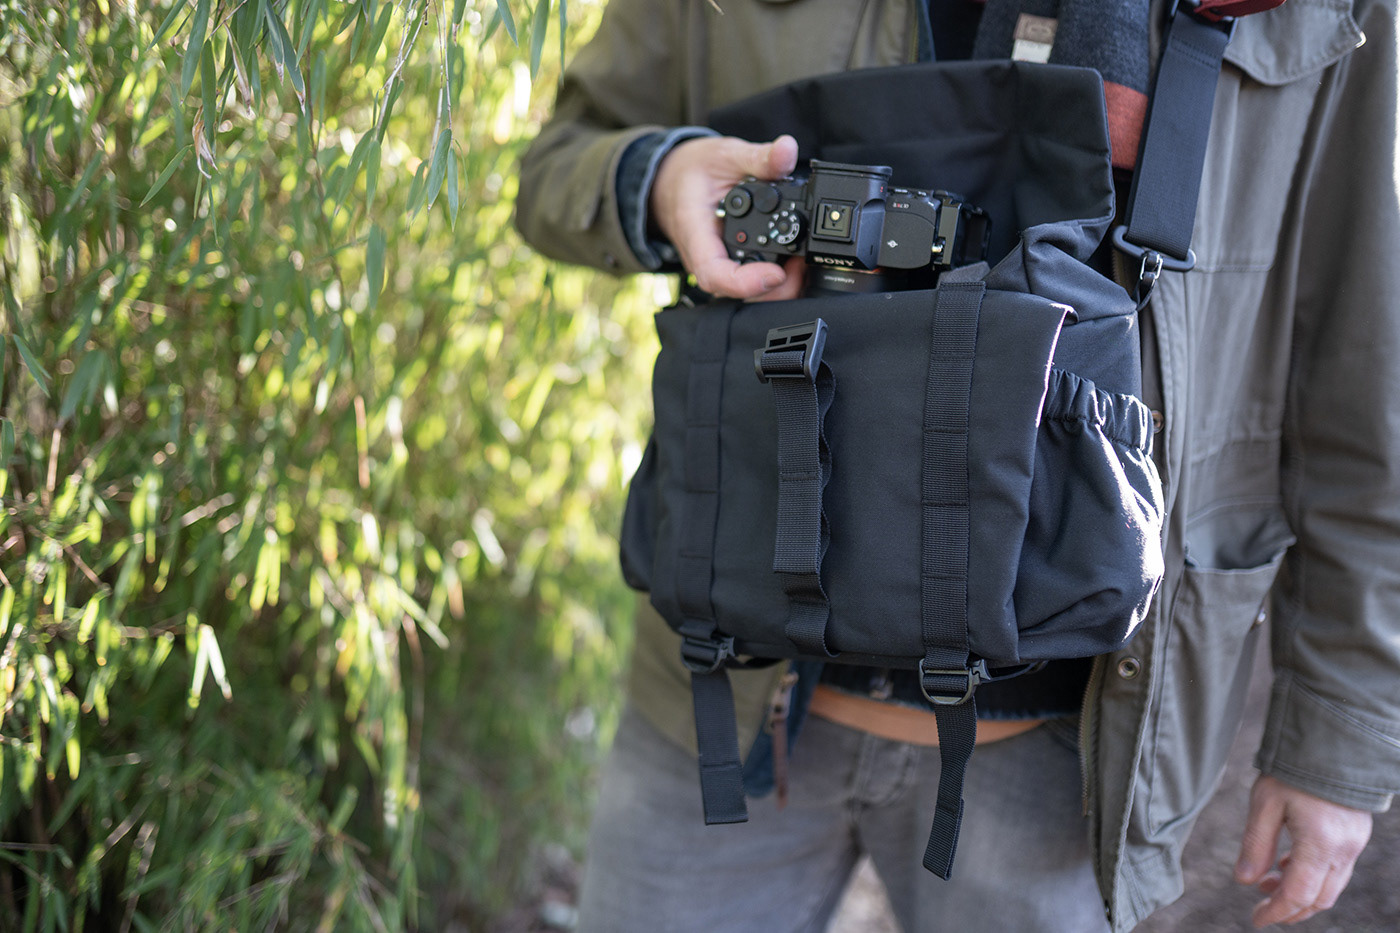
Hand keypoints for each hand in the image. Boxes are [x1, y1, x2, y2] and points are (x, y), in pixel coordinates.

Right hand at [650, 133, 804, 300]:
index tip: (776, 273)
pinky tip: (794, 260)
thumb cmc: (691, 172)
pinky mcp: (731, 265)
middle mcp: (706, 258)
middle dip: (775, 288)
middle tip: (803, 264)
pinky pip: (751, 281)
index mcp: (696, 234)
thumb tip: (787, 149)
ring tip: (802, 262)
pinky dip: (776, 277)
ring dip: (779, 285)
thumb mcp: (723, 155)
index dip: (746, 283)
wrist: (672, 181)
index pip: (714, 274)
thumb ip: (757, 156)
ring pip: (747, 292)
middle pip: (737, 292)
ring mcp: (719, 265)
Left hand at [1234, 774, 1372, 926]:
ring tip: (1268, 885)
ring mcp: (1354, 843)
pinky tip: (1288, 865)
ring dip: (1302, 894)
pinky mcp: (1356, 835)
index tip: (1256, 920)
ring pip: (1331, 887)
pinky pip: (1337, 869)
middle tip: (1263, 910)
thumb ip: (1256, 844)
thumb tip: (1244, 882)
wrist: (1332, 743)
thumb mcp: (1265, 803)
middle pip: (1320, 899)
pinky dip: (1313, 876)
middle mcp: (1344, 849)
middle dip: (1291, 910)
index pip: (1299, 894)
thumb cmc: (1293, 770)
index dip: (1276, 912)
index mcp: (1321, 843)